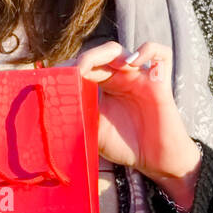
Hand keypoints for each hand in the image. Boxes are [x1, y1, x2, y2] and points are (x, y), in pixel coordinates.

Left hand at [69, 40, 202, 210]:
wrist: (156, 162)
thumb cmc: (126, 145)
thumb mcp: (94, 130)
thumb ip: (77, 116)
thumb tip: (50, 110)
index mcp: (103, 86)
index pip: (84, 66)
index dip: (69, 67)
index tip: (55, 79)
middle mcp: (120, 78)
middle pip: (99, 54)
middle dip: (83, 60)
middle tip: (72, 73)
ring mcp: (140, 77)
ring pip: (122, 50)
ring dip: (106, 54)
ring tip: (90, 67)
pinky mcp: (160, 82)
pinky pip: (161, 54)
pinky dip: (147, 50)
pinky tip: (132, 62)